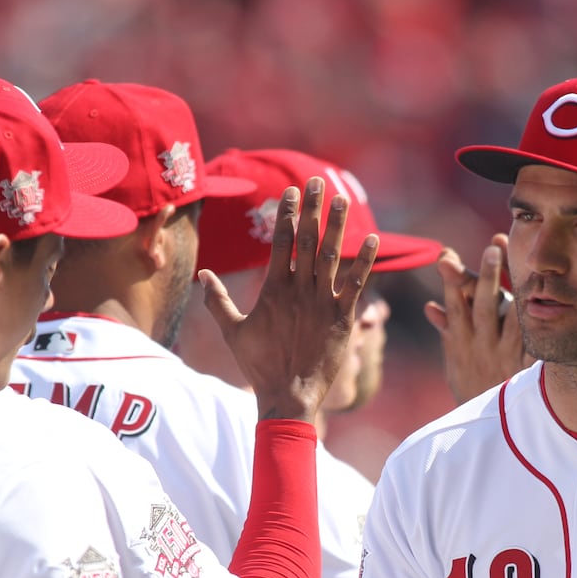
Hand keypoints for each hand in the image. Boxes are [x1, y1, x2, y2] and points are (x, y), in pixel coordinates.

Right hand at [203, 177, 378, 421]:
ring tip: (341, 200)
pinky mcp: (342, 318)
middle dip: (311, 210)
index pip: (281, 242)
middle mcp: (299, 290)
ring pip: (331, 256)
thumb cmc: (260, 366)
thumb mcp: (233, 331)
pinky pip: (356, 284)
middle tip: (317, 181)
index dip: (286, 214)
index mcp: (274, 290)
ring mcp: (322, 303)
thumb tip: (203, 274)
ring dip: (337, 226)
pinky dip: (365, 261)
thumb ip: (218, 301)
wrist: (289, 396)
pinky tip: (374, 239)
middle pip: (306, 241)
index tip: (291, 191)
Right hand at [426, 236, 531, 403]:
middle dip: (486, 277)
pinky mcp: (524, 367)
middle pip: (482, 306)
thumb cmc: (472, 384)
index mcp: (461, 341)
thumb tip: (431, 307)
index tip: (448, 254)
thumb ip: (448, 331)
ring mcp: (504, 356)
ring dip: (517, 295)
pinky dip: (539, 328)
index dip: (454, 279)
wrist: (488, 427)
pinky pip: (533, 345)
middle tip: (492, 249)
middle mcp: (481, 345)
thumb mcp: (455, 361)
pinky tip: (547, 308)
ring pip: (510, 321)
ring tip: (525, 269)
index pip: (454, 304)